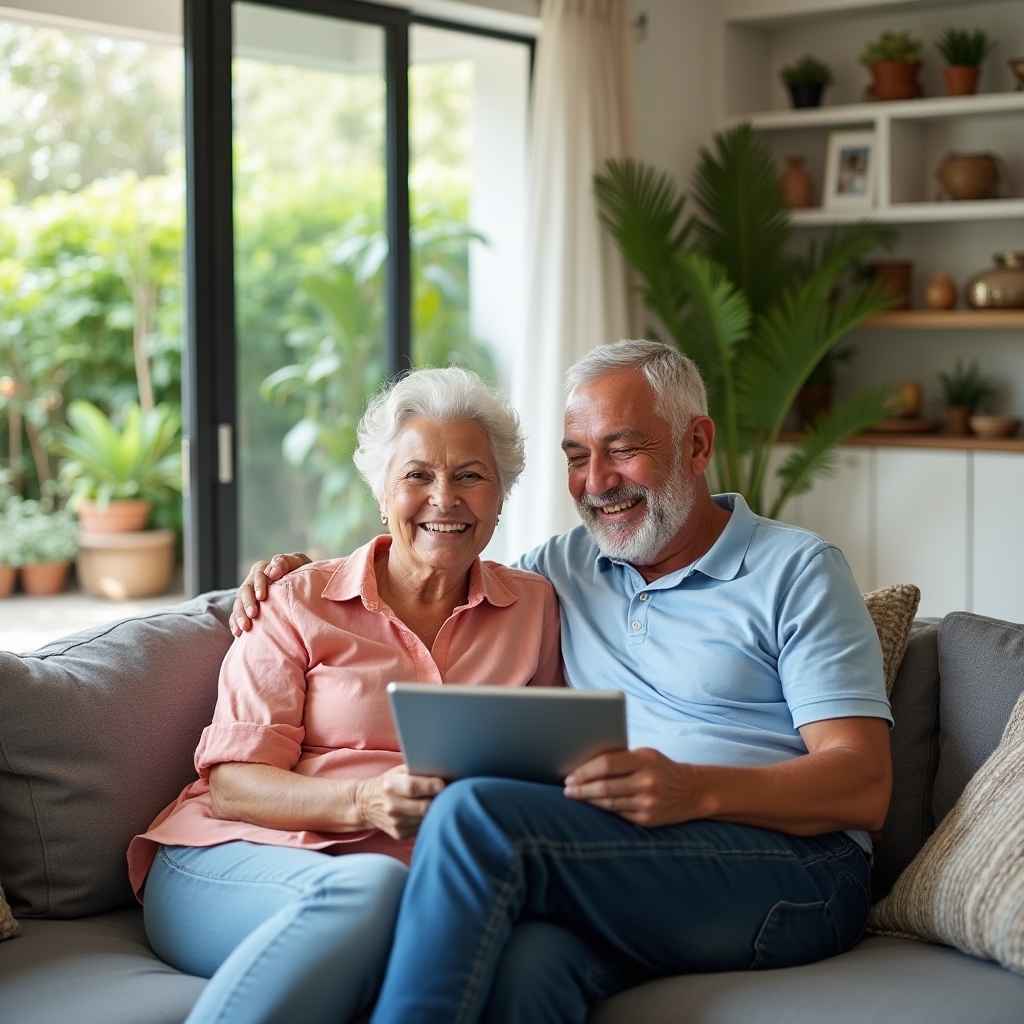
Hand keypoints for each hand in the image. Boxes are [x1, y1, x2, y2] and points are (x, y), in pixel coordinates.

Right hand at [230, 553, 311, 635]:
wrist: (302, 587)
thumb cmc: (302, 573)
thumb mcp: (298, 563)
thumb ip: (286, 562)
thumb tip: (271, 572)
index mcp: (264, 569)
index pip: (258, 575)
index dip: (258, 586)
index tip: (261, 597)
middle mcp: (253, 581)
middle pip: (245, 590)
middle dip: (247, 603)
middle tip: (252, 614)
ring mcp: (248, 595)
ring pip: (239, 603)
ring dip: (240, 615)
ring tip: (245, 627)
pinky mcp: (246, 608)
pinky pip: (236, 614)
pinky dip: (235, 622)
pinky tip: (238, 632)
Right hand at [355, 765, 444, 840]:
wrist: (367, 803)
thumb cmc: (390, 783)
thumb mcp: (400, 771)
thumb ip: (418, 771)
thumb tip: (443, 773)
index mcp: (391, 786)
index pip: (413, 788)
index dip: (431, 786)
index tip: (443, 785)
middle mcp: (392, 806)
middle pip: (423, 807)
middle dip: (438, 800)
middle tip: (446, 794)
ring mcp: (395, 822)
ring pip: (426, 819)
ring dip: (434, 811)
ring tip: (436, 801)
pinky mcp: (400, 834)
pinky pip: (422, 827)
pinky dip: (427, 820)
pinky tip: (424, 812)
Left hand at [563, 748, 706, 827]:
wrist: (693, 791)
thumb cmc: (660, 768)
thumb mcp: (645, 754)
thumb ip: (620, 758)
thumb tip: (583, 763)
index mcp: (645, 760)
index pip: (607, 764)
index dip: (585, 771)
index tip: (570, 774)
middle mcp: (647, 782)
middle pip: (605, 787)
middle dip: (581, 788)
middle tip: (566, 788)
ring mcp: (648, 803)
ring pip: (609, 803)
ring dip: (588, 800)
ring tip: (574, 796)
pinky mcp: (648, 820)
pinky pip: (618, 814)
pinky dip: (602, 810)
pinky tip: (592, 806)